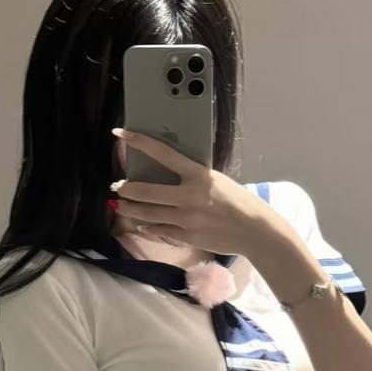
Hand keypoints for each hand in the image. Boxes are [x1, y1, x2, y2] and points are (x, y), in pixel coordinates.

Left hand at [110, 128, 277, 256]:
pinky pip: (160, 231)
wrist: (255, 231)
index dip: (139, 142)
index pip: (163, 153)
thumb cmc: (239, 202)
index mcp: (199, 176)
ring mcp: (186, 219)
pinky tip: (141, 225)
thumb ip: (194, 178)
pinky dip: (148, 228)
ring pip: (148, 213)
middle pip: (146, 191)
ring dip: (129, 209)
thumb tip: (171, 175)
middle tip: (116, 186)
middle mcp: (189, 197)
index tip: (120, 134)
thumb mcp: (217, 181)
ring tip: (119, 205)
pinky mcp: (187, 236)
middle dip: (126, 188)